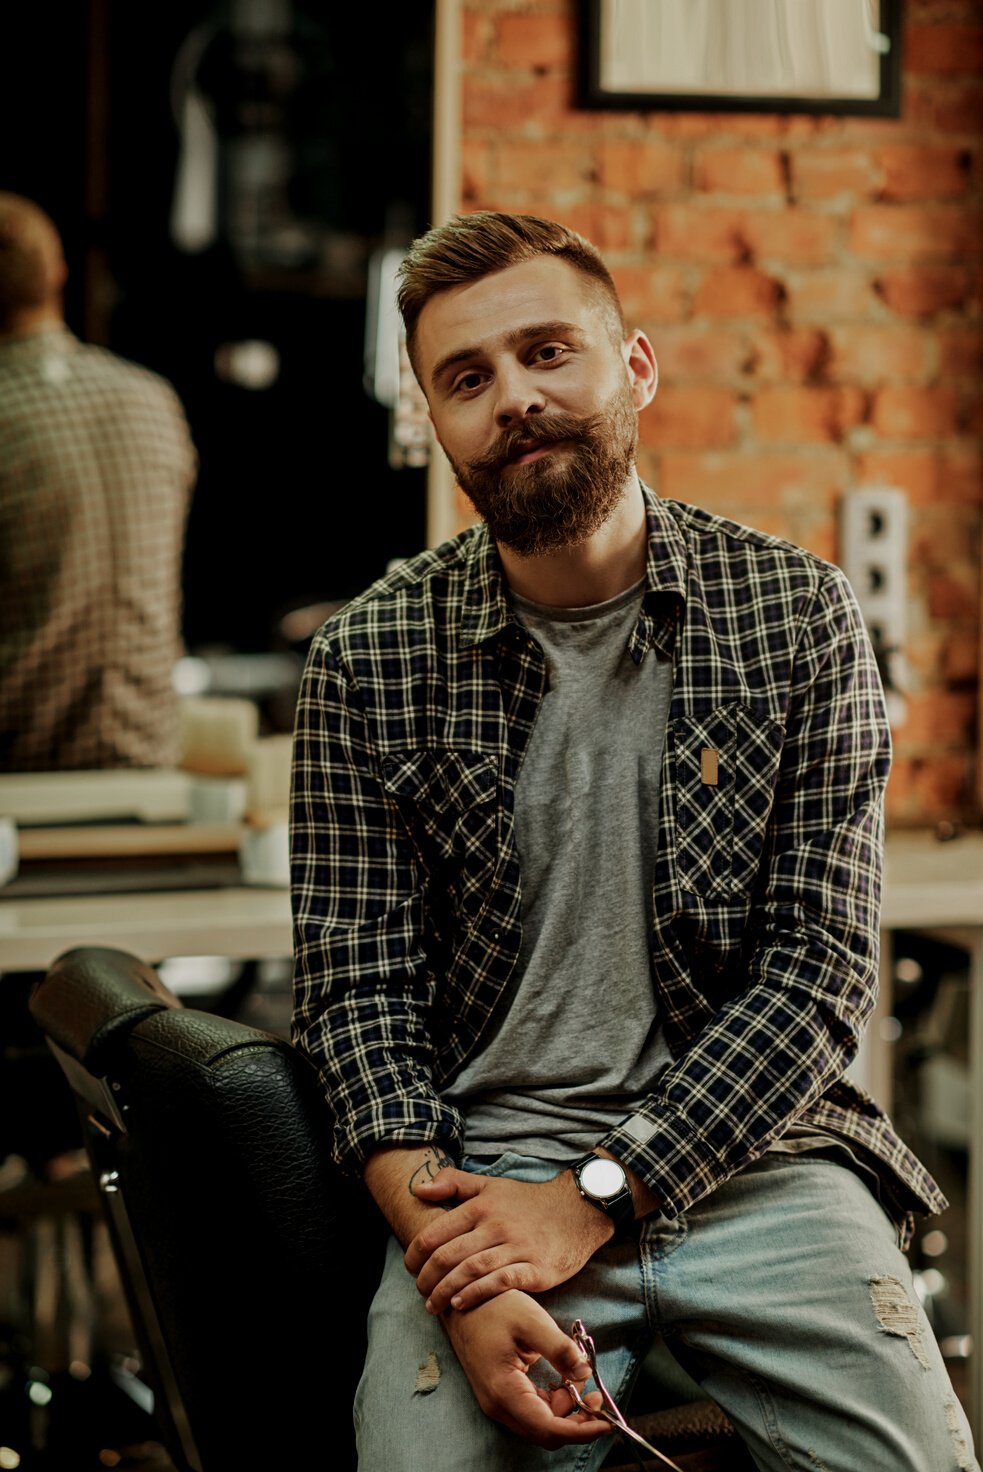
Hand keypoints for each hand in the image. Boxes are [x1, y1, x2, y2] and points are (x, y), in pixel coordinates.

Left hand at [405, 1167, 611, 1313]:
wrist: (577, 1210)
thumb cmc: (528, 1202)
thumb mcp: (491, 1185)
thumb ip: (454, 1183)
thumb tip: (418, 1190)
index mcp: (482, 1205)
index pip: (437, 1231)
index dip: (416, 1253)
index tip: (409, 1267)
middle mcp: (496, 1225)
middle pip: (449, 1255)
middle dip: (427, 1277)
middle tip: (420, 1291)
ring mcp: (517, 1247)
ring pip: (471, 1271)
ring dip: (446, 1291)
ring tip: (433, 1305)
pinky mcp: (536, 1268)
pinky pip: (501, 1282)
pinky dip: (477, 1294)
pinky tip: (461, 1304)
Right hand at [441, 1289, 612, 1449]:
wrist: (462, 1300)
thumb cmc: (493, 1306)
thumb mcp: (532, 1320)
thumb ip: (560, 1349)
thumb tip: (585, 1374)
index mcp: (504, 1391)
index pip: (547, 1429)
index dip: (579, 1431)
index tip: (605, 1424)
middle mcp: (498, 1405)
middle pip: (545, 1431)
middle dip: (576, 1421)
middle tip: (597, 1397)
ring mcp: (497, 1401)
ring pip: (540, 1421)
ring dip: (566, 1410)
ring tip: (581, 1380)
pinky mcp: (501, 1393)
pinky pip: (532, 1408)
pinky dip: (553, 1401)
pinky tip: (564, 1380)